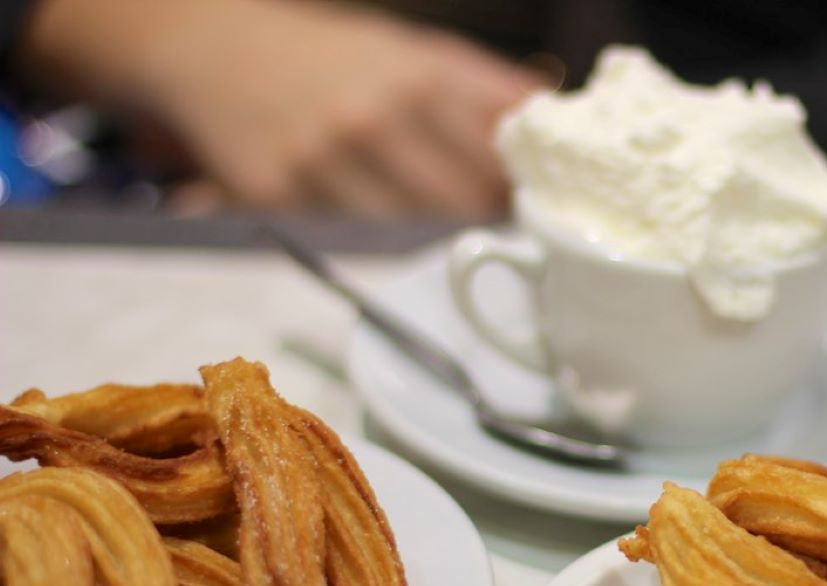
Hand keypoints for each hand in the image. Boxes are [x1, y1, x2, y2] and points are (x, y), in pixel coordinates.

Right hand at [23, 0, 544, 215]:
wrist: (218, 47)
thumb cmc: (336, 56)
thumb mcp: (419, 50)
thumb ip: (491, 91)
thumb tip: (559, 118)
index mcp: (419, 78)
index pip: (498, 163)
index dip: (522, 197)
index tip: (538, 213)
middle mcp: (371, 119)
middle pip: (460, 209)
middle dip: (487, 229)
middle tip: (503, 244)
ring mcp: (322, 161)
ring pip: (408, 236)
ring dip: (436, 248)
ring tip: (450, 247)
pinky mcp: (280, 198)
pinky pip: (349, 243)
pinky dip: (376, 248)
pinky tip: (386, 239)